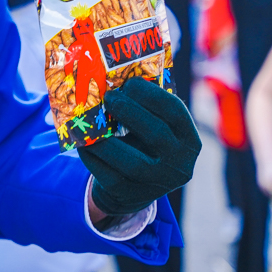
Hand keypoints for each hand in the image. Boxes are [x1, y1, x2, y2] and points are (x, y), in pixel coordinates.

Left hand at [79, 78, 201, 219]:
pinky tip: (82, 140)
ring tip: (90, 119)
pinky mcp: (129, 195)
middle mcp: (179, 165)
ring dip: (106, 138)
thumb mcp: (154, 128)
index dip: (152, 94)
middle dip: (131, 111)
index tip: (131, 82)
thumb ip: (144, 108)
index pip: (176, 113)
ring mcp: (155, 184)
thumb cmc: (143, 146)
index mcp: (189, 141)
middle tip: (110, 96)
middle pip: (156, 135)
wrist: (132, 191)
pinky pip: (107, 174)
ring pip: (130, 162)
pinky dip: (91, 155)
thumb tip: (114, 77)